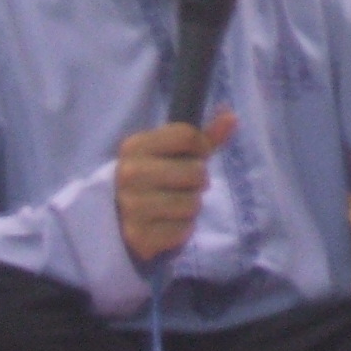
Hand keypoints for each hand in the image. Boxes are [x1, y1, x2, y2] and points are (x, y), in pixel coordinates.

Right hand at [116, 112, 237, 266]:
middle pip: (196, 171)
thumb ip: (203, 136)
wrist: (119, 218)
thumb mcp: (173, 153)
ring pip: (192, 202)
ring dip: (190, 206)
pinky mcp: (139, 235)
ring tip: (172, 205)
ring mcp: (131, 205)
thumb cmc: (155, 179)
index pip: (187, 135)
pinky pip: (184, 229)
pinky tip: (165, 223)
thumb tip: (231, 115)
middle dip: (197, 180)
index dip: (200, 147)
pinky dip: (182, 228)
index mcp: (135, 146)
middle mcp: (129, 173)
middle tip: (179, 185)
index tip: (192, 156)